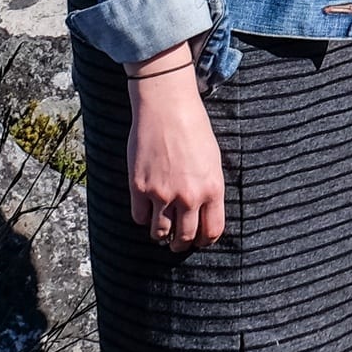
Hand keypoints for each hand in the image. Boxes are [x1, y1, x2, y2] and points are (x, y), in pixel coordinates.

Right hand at [125, 43, 224, 253]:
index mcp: (212, 188)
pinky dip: (142, 217)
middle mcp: (189, 196)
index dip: (204, 241)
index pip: (211, 231)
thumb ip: (209, 188)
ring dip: (160, 235)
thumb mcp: (212, 160)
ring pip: (160, 232)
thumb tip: (203, 212)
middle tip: (177, 243)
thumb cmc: (193, 127)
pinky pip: (139, 216)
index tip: (199, 240)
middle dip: (181, 244)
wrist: (166, 106)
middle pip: (185, 237)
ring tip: (161, 231)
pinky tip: (146, 210)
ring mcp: (162, 193)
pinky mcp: (139, 187)